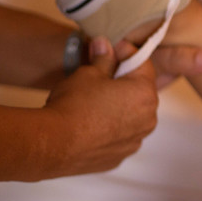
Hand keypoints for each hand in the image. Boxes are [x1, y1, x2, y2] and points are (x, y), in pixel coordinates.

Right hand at [41, 37, 158, 175]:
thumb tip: (105, 44)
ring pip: (132, 115)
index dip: (126, 52)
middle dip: (125, 80)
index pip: (143, 63)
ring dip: (119, 105)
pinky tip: (91, 123)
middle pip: (140, 91)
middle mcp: (148, 119)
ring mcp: (135, 140)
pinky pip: (120, 135)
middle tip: (102, 73)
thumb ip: (103, 59)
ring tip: (95, 101)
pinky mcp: (120, 156)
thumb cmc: (74, 104)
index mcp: (145, 93)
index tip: (111, 48)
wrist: (54, 144)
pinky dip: (111, 127)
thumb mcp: (88, 73)